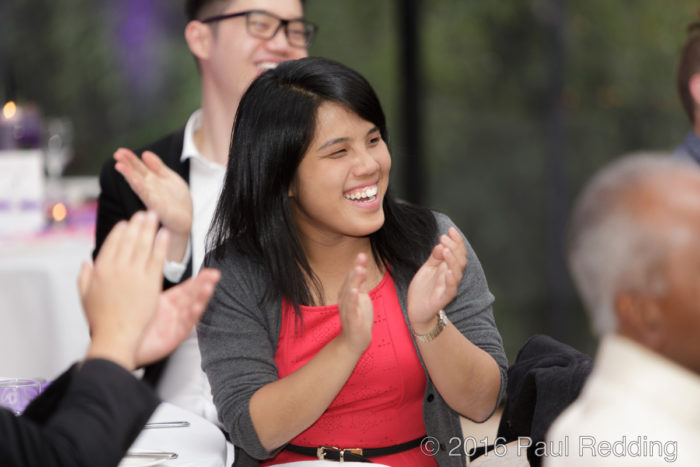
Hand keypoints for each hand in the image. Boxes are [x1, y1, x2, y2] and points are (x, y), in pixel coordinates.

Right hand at [78, 211, 168, 369]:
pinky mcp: (150, 282)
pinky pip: (157, 258)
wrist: (116, 336)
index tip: (126, 223)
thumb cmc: (101, 320)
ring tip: (155, 217)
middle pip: (129, 240)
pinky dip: (161, 244)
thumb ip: (84, 277)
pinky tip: (165, 234)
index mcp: (100, 270)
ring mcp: (134, 274)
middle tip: (145, 213)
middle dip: (137, 224)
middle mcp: (117, 269)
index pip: (111, 244)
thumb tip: (85, 263)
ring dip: (149, 228)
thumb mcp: (85, 296)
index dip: (120, 232)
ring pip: (143, 245)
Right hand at [114, 148, 191, 260]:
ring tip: (119, 165)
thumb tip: (145, 153)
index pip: (139, 167)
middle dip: (127, 164)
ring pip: (138, 184)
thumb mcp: (170, 178)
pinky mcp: (158, 207)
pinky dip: (141, 188)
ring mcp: (152, 197)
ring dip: (129, 175)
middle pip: (136, 174)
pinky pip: (148, 196)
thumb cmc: (177, 200)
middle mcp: (149, 188)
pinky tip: (135, 181)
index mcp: (152, 180)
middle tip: (116, 154)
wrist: (186, 218)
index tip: (120, 151)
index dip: (130, 158)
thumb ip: (158, 167)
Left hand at [135, 268, 220, 365]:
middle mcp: (174, 312)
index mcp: (168, 303)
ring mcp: (175, 324)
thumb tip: (152, 263)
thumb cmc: (129, 325)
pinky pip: (185, 325)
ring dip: (201, 297)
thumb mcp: (143, 299)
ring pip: (192, 308)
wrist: (120, 346)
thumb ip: (151, 283)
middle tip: (213, 275)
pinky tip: (197, 307)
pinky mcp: (174, 337)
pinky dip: (192, 316)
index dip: (198, 280)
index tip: (208, 271)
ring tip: (209, 287)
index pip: (187, 288)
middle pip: (192, 296)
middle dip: (204, 285)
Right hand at [335, 253, 373, 355]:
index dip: (357, 265)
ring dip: (354, 280)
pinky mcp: (351, 318)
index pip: (353, 277)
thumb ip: (361, 283)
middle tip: (361, 256)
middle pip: (350, 281)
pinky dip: (352, 299)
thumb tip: (361, 267)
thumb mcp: (361, 297)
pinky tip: (355, 291)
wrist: (354, 341)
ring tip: (359, 269)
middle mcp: (345, 298)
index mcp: (348, 292)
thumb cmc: (358, 318)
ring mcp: (347, 308)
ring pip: (350, 292)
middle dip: (356, 268)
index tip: (362, 254)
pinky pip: (351, 307)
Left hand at [407, 227, 466, 333]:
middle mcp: (451, 276)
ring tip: (445, 250)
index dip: (456, 241)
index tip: (450, 230)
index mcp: (448, 268)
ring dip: (452, 260)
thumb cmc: (423, 289)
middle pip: (460, 260)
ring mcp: (448, 287)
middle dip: (454, 247)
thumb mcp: (427, 268)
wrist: (416, 310)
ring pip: (457, 273)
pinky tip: (447, 271)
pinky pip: (451, 289)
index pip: (457, 252)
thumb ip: (434, 257)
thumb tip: (441, 243)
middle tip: (444, 238)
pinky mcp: (443, 298)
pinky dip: (451, 280)